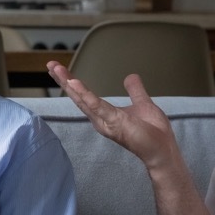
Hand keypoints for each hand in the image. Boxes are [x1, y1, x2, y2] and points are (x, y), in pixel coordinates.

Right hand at [46, 62, 179, 171]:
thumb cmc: (153, 132)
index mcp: (105, 115)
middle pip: (77, 97)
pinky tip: (74, 83)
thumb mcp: (142, 103)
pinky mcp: (114, 123)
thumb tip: (130, 76)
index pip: (84, 96)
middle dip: (63, 80)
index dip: (71, 82)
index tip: (59, 69)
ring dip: (68, 83)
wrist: (163, 149)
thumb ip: (134, 90)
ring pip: (82, 100)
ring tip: (56, 69)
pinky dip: (85, 95)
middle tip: (50, 65)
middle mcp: (100, 119)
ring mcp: (106, 122)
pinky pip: (97, 106)